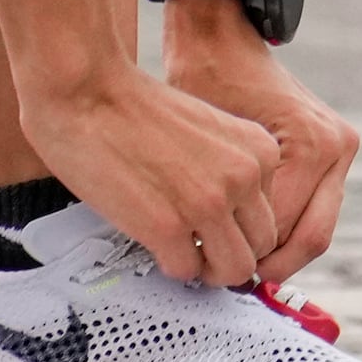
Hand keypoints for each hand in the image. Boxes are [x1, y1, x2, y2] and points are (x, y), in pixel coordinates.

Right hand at [19, 61, 288, 289]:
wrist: (88, 91)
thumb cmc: (135, 107)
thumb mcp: (208, 129)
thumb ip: (228, 169)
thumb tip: (233, 219)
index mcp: (259, 150)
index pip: (273, 214)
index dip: (241, 226)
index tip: (215, 225)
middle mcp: (243, 176)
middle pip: (261, 247)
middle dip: (229, 252)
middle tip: (198, 246)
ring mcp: (209, 204)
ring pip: (234, 270)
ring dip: (206, 267)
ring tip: (179, 249)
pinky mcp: (168, 227)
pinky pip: (185, 271)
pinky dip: (169, 263)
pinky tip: (152, 239)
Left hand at [160, 12, 357, 282]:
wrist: (222, 37)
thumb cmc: (206, 77)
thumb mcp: (209, 142)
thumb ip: (224, 199)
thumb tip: (218, 258)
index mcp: (311, 143)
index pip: (281, 228)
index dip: (247, 258)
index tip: (214, 273)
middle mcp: (335, 147)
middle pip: (311, 238)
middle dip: (271, 266)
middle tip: (231, 280)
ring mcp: (339, 150)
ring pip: (316, 229)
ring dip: (280, 252)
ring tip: (237, 262)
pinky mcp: (332, 153)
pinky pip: (313, 209)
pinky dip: (285, 228)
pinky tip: (249, 235)